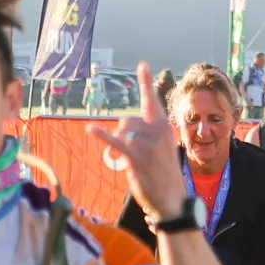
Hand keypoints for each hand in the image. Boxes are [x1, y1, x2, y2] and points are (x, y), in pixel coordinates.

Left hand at [93, 63, 186, 218]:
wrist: (172, 199)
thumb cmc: (164, 173)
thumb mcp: (161, 148)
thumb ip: (145, 133)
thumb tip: (122, 129)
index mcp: (165, 126)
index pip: (153, 100)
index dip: (146, 82)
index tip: (143, 65)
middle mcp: (159, 132)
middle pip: (128, 120)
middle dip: (123, 132)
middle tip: (129, 149)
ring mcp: (148, 145)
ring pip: (123, 131)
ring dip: (119, 143)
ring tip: (129, 158)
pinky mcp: (137, 158)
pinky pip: (116, 144)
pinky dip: (102, 136)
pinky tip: (92, 130)